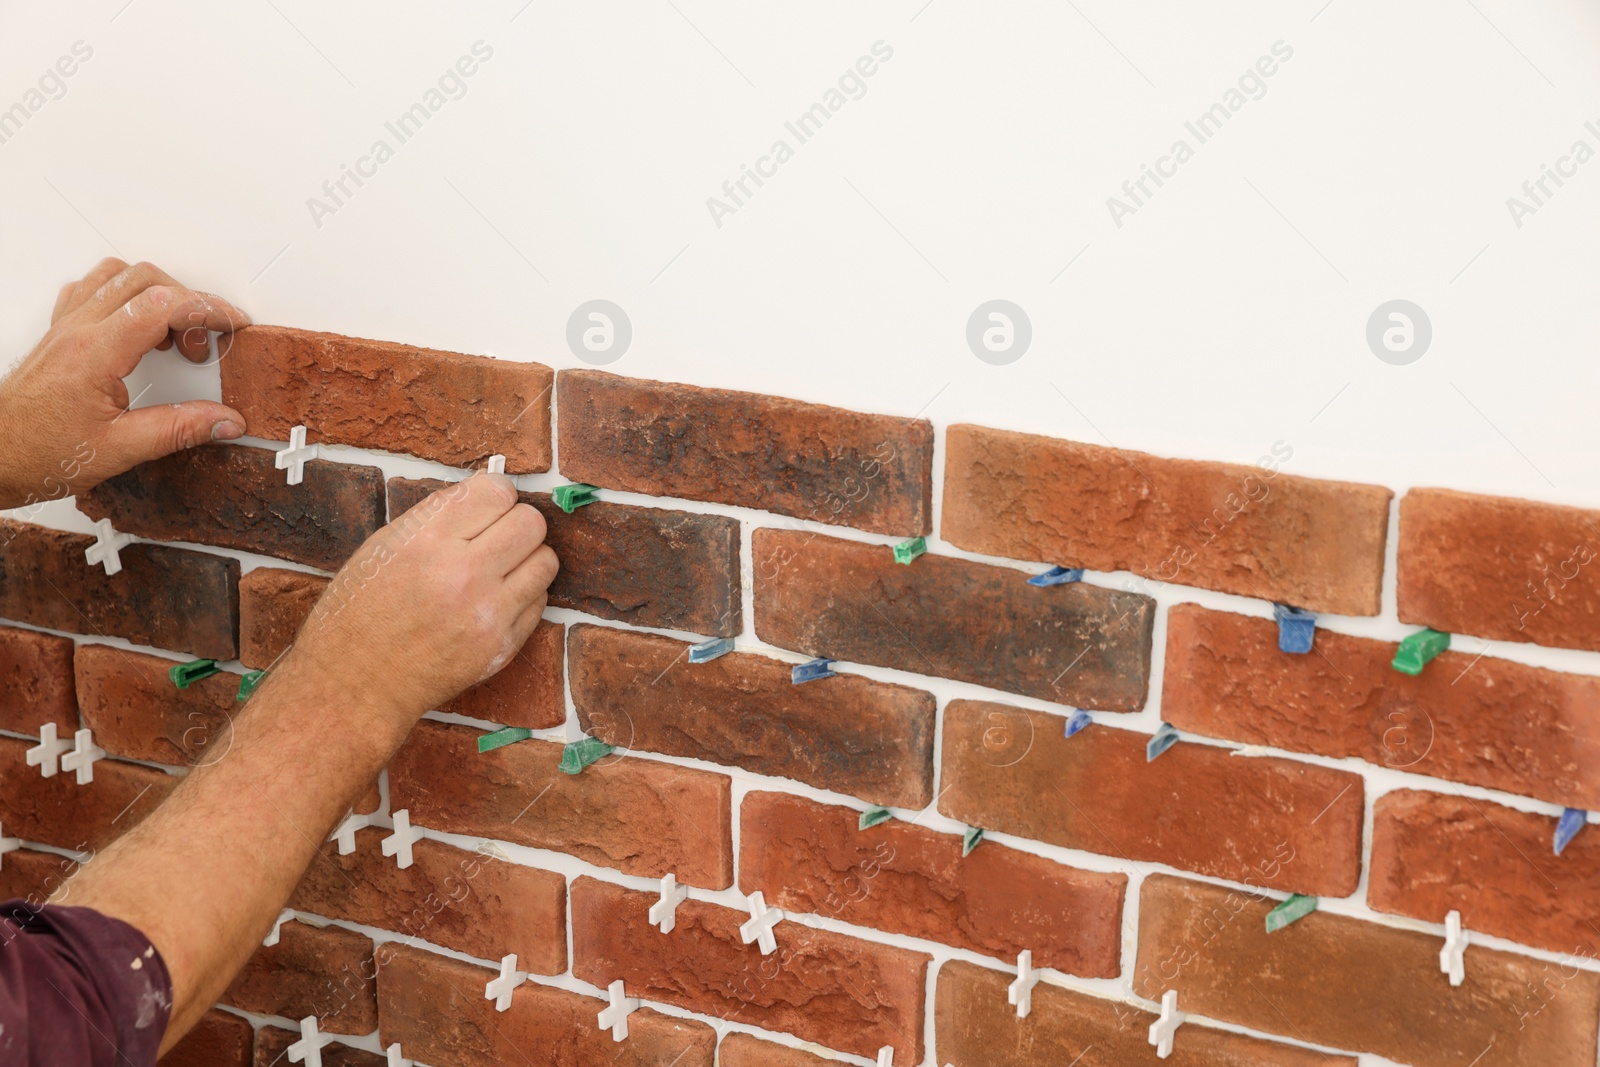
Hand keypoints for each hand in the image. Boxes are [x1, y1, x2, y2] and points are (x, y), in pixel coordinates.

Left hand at [0, 258, 250, 510]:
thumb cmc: (36, 454)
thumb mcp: (119, 451)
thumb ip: (178, 430)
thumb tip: (224, 420)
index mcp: (93, 354)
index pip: (161, 305)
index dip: (206, 309)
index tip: (231, 324)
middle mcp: (76, 330)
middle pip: (144, 280)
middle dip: (188, 303)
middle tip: (202, 346)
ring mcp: (64, 328)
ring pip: (117, 276)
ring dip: (156, 294)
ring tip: (172, 335)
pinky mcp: (57, 335)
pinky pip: (91, 290)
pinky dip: (124, 295)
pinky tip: (135, 326)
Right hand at [283, 473, 559, 730]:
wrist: (355, 684)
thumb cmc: (360, 612)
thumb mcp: (384, 546)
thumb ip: (439, 518)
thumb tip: (486, 495)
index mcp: (426, 542)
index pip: (496, 491)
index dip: (494, 494)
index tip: (485, 506)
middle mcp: (463, 575)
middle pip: (532, 522)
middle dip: (515, 523)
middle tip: (494, 537)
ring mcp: (488, 614)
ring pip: (546, 560)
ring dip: (526, 558)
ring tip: (497, 569)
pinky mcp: (502, 646)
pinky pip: (539, 601)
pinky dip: (522, 596)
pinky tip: (491, 602)